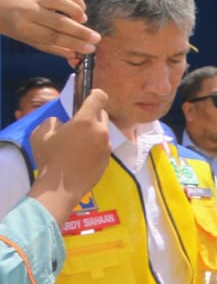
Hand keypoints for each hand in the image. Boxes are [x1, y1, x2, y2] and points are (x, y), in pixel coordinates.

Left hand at [0, 0, 98, 57]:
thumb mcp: (30, 40)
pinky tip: (81, 10)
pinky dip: (77, 1)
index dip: (74, 44)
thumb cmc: (14, 27)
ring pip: (62, 3)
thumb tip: (76, 57)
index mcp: (24, 28)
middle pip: (60, 22)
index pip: (54, 37)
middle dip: (81, 32)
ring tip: (85, 21)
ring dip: (77, 13)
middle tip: (96, 38)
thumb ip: (54, 48)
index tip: (90, 49)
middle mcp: (30, 11)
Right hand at [27, 89, 110, 227]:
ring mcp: (107, 147)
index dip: (94, 95)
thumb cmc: (49, 158)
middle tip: (77, 126)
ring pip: (103, 132)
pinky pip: (103, 147)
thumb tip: (61, 123)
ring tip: (78, 145)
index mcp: (85, 121)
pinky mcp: (108, 160)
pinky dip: (95, 148)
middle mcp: (101, 131)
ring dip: (93, 133)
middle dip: (92, 116)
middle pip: (102, 115)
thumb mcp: (41, 134)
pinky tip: (81, 158)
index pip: (99, 97)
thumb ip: (53, 122)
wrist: (60, 188)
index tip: (88, 98)